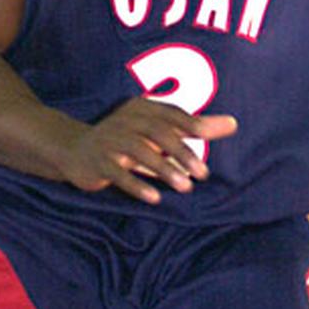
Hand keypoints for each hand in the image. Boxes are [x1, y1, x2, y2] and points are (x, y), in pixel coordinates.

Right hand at [59, 98, 236, 203]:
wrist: (74, 150)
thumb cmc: (127, 139)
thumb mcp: (159, 131)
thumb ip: (195, 128)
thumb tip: (233, 124)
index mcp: (142, 109)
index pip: (170, 114)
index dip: (191, 124)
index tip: (212, 136)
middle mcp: (126, 121)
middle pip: (158, 133)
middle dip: (182, 152)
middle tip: (203, 174)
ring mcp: (110, 141)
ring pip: (139, 153)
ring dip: (164, 170)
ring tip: (185, 188)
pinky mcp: (98, 162)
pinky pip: (118, 174)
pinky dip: (137, 185)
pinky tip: (155, 199)